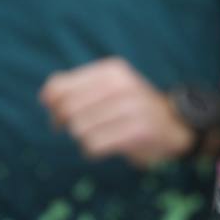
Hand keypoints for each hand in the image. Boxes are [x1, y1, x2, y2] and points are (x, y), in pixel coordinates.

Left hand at [40, 57, 193, 165]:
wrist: (173, 123)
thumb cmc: (129, 107)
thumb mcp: (106, 87)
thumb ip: (73, 86)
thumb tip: (46, 95)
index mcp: (112, 70)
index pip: (59, 88)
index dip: (52, 106)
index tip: (60, 114)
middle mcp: (123, 84)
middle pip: (67, 110)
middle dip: (66, 124)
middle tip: (80, 127)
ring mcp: (133, 106)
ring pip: (79, 129)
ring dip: (84, 137)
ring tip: (101, 133)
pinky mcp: (139, 130)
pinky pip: (94, 145)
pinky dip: (94, 150)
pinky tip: (109, 144)